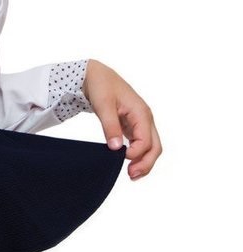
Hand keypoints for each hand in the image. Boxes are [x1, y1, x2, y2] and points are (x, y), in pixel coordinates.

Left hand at [82, 59, 161, 180]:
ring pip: (151, 147)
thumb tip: (116, 148)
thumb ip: (110, 126)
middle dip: (146, 163)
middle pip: (155, 146)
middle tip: (132, 176)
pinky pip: (142, 143)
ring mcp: (141, 122)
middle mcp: (145, 119)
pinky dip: (138, 155)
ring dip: (144, 161)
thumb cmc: (101, 85)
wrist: (96, 75)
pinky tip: (129, 164)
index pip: (146, 140)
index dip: (137, 153)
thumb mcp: (103, 105)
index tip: (121, 158)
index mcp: (141, 112)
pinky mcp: (133, 125)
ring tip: (132, 175)